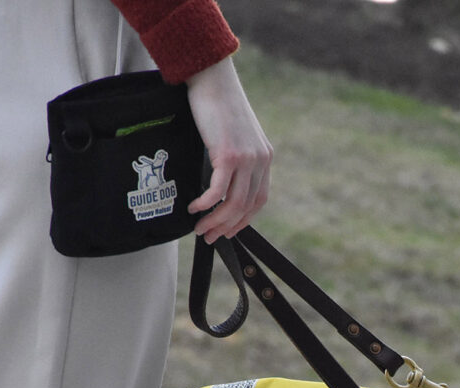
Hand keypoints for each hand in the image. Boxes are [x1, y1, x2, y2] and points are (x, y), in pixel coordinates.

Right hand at [185, 57, 271, 242]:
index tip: (228, 230)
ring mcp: (247, 159)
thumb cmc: (217, 104)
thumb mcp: (233, 135)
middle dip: (227, 226)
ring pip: (234, 203)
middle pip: (246, 206)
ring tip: (200, 228)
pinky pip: (218, 190)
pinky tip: (194, 208)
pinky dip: (206, 203)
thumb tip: (220, 181)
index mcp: (264, 157)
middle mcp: (260, 160)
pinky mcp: (229, 155)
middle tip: (209, 236)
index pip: (259, 200)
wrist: (212, 79)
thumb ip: (235, 158)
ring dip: (216, 220)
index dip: (243, 220)